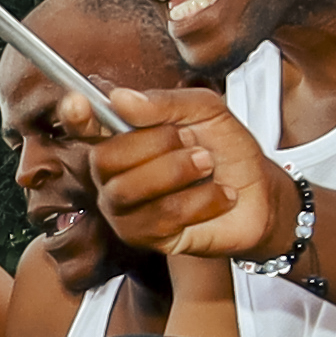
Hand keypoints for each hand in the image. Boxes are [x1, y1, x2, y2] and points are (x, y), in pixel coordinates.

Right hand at [88, 86, 292, 261]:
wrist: (261, 194)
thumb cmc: (228, 152)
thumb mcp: (206, 111)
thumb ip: (165, 102)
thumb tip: (120, 98)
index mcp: (123, 138)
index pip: (83, 127)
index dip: (74, 117)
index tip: (77, 103)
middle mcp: (114, 175)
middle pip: (103, 159)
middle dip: (155, 145)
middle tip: (192, 142)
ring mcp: (126, 210)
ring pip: (128, 190)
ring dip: (180, 172)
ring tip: (208, 167)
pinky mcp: (147, 238)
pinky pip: (161, 216)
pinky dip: (201, 201)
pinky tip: (218, 196)